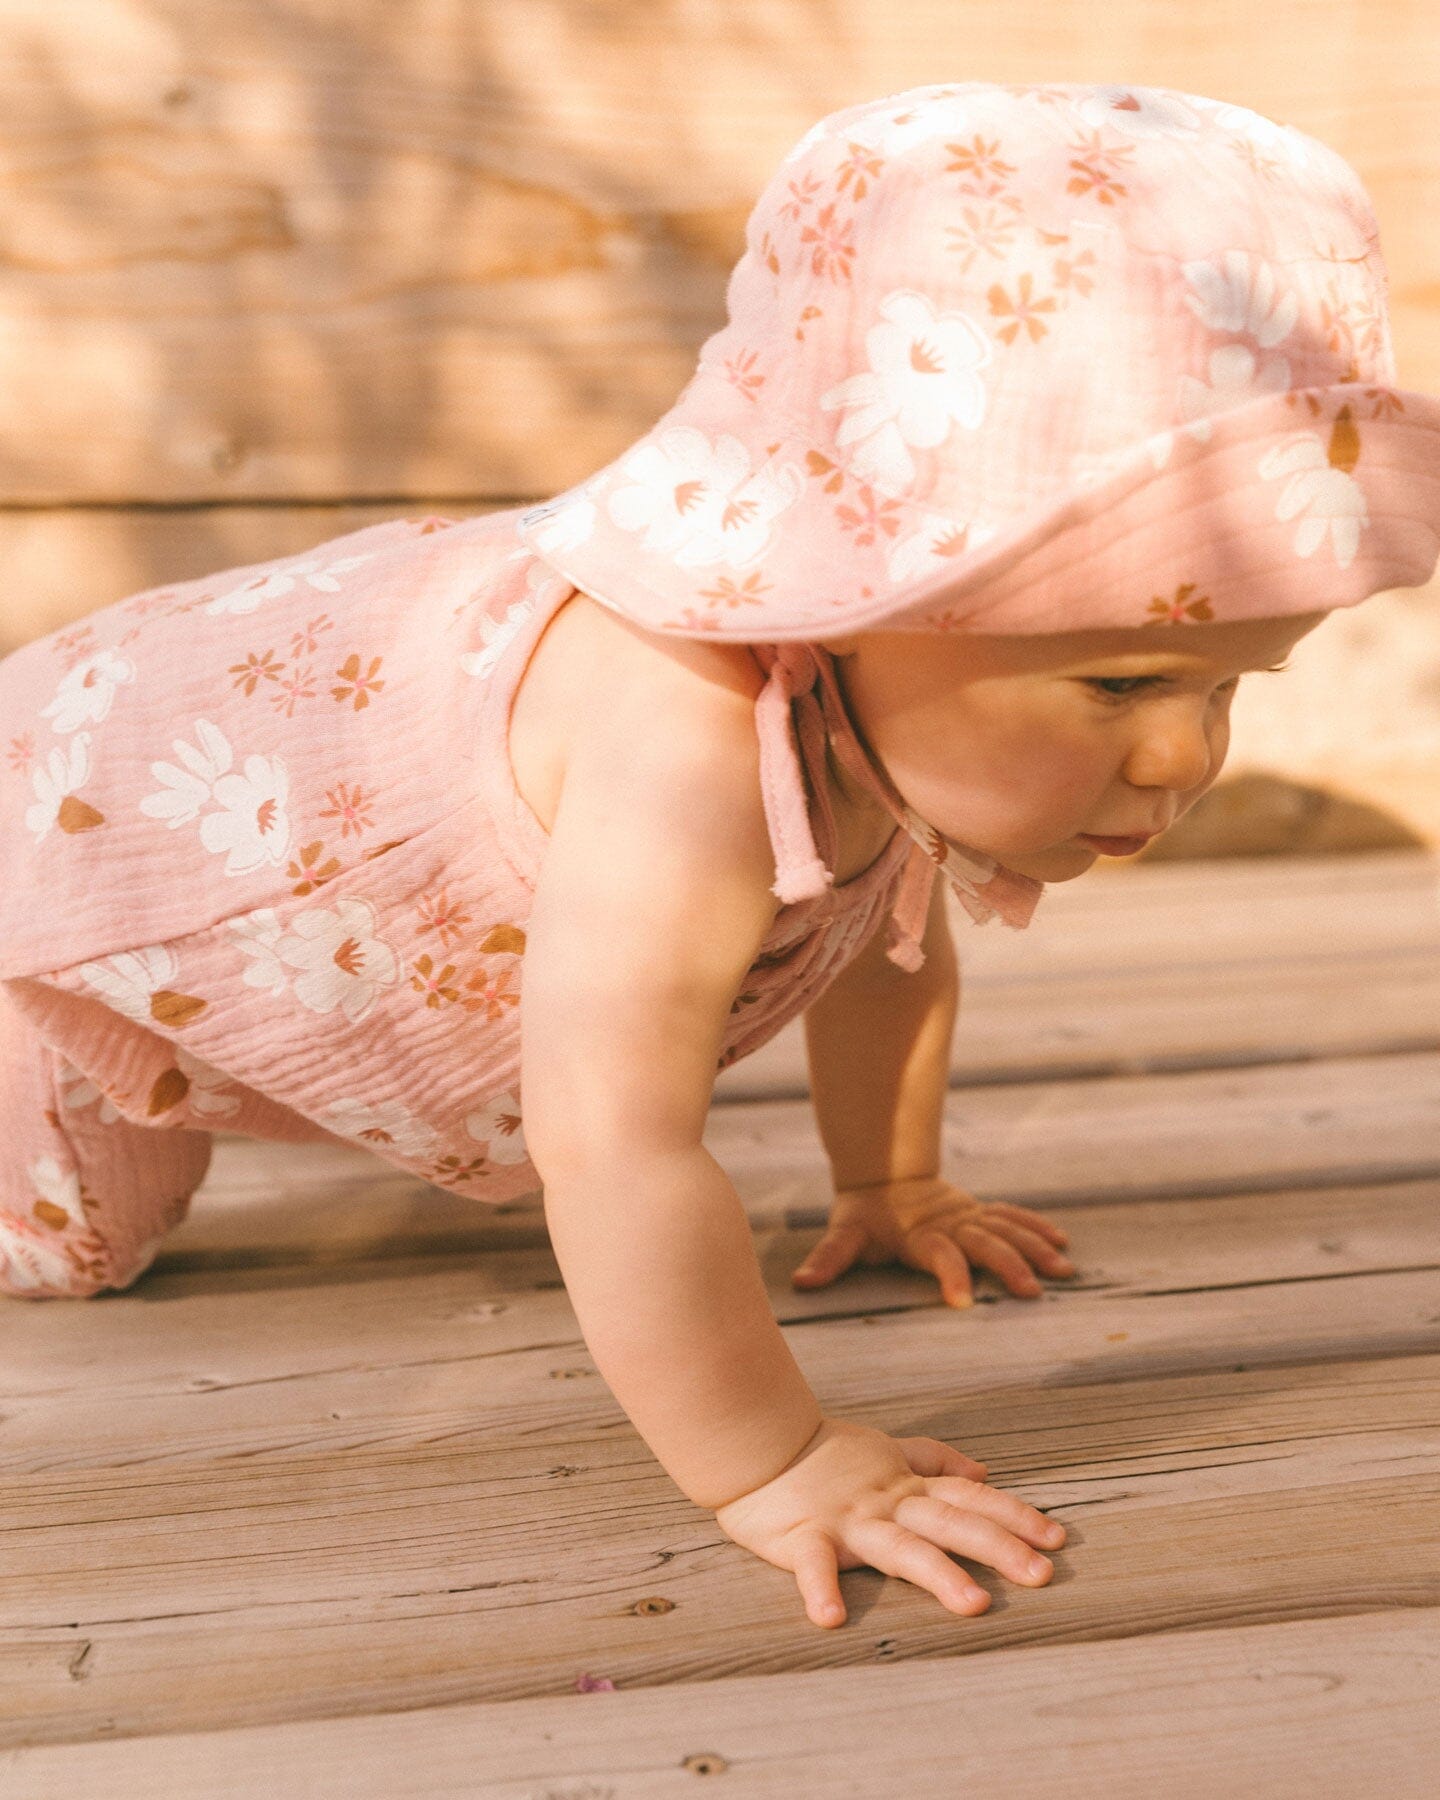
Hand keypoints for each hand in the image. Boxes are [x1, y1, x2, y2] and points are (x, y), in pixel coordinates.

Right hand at [713, 1415, 1065, 1628]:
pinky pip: (813, 1565)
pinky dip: (820, 1589)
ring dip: (937, 1573)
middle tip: (1042, 1574)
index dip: (1014, 1515)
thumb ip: (934, 1459)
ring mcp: (847, 1520)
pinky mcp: (802, 1536)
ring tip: (973, 1605)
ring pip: (900, 1547)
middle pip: (951, 1522)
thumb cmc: (823, 1452)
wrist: (757, 1438)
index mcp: (906, 1485)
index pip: (970, 1496)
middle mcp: (886, 1503)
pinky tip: (830, 1618)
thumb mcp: (886, 1449)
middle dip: (999, 1547)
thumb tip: (984, 1469)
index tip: (1058, 1538)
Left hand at [791, 1173, 1074, 1307]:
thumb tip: (802, 1282)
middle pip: (984, 1243)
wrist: (884, 1172)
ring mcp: (968, 1215)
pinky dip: (1036, 1227)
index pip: (938, 1255)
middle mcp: (950, 1223)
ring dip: (1034, 1249)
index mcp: (919, 1234)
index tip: (965, 1303)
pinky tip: (1062, 1243)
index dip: (951, 1276)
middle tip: (1032, 1292)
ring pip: (1006, 1229)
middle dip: (1009, 1266)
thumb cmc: (864, 1214)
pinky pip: (1012, 1217)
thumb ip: (829, 1258)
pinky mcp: (979, 1212)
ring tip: (1062, 1271)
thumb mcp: (845, 1233)